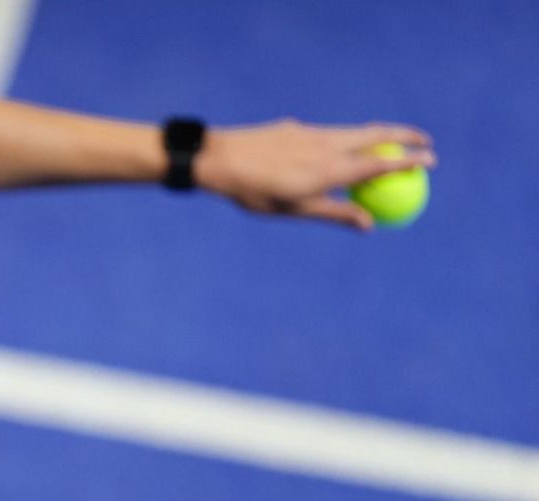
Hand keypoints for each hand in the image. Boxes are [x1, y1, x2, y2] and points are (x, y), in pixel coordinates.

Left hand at [195, 119, 436, 229]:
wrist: (217, 158)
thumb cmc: (254, 192)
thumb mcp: (294, 210)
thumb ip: (334, 213)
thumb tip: (369, 224)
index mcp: (329, 168)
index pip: (381, 161)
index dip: (409, 160)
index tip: (432, 160)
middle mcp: (325, 144)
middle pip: (374, 134)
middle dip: (404, 135)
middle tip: (424, 142)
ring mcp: (310, 132)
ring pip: (352, 130)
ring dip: (376, 134)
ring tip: (390, 143)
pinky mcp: (294, 128)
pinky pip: (329, 132)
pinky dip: (345, 139)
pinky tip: (336, 150)